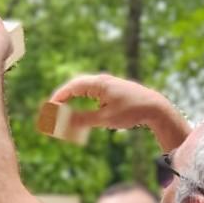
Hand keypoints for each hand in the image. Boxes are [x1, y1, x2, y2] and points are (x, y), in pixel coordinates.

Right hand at [49, 72, 167, 134]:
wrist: (154, 107)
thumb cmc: (131, 112)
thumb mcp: (105, 118)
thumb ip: (83, 119)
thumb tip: (63, 122)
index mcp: (99, 83)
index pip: (72, 87)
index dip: (59, 97)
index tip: (49, 107)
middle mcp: (102, 80)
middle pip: (76, 85)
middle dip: (63, 97)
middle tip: (52, 108)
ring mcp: (108, 84)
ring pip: (84, 88)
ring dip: (72, 98)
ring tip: (62, 109)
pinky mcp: (113, 90)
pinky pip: (92, 92)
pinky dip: (82, 99)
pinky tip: (81, 108)